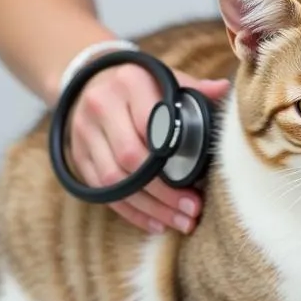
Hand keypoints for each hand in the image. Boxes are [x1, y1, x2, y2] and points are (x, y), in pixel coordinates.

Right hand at [65, 61, 229, 233]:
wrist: (90, 78)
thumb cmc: (141, 83)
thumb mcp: (165, 77)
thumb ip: (193, 87)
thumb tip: (223, 89)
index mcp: (129, 83)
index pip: (150, 124)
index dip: (173, 157)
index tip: (198, 182)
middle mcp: (101, 106)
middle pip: (130, 158)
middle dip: (164, 191)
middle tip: (193, 210)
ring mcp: (85, 133)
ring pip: (114, 180)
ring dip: (150, 207)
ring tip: (181, 222)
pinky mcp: (78, 155)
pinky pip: (102, 190)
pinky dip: (130, 211)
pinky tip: (156, 223)